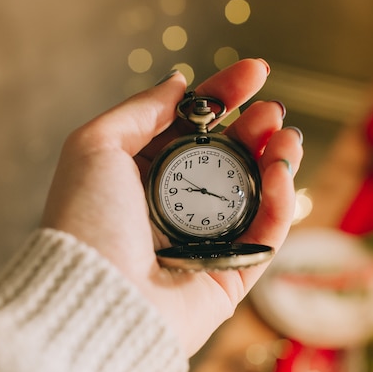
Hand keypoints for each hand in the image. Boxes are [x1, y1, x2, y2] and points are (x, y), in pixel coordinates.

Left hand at [42, 59, 302, 355]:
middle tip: (272, 110)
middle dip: (254, 128)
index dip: (224, 97)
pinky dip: (279, 200)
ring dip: (276, 160)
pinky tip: (279, 173)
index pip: (192, 128)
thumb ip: (140, 111)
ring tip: (286, 137)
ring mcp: (205, 240)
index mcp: (143, 177)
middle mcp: (175, 207)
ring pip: (254, 193)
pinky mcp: (231, 273)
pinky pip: (266, 232)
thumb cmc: (86, 222)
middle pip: (227, 158)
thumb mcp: (95, 147)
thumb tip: (180, 84)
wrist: (95, 299)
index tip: (255, 72)